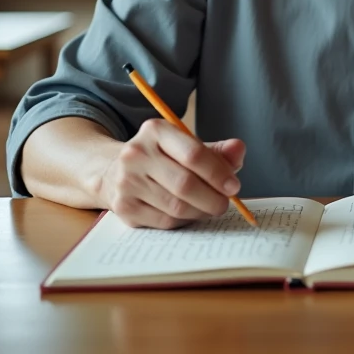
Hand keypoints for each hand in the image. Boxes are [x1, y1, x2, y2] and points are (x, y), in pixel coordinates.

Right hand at [97, 119, 244, 228]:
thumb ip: (216, 150)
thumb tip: (238, 149)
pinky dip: (184, 221)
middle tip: (225, 203)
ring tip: (209, 207)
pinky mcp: (124, 207)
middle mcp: (136, 154)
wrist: (115, 170)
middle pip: (185, 184)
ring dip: (200, 211)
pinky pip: (165, 222)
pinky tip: (189, 213)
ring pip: (176, 206)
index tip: (234, 186)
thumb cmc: (162, 158)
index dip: (218, 173)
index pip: (193, 154)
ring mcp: (126, 182)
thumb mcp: (187, 146)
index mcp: (155, 131)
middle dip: (212, 198)